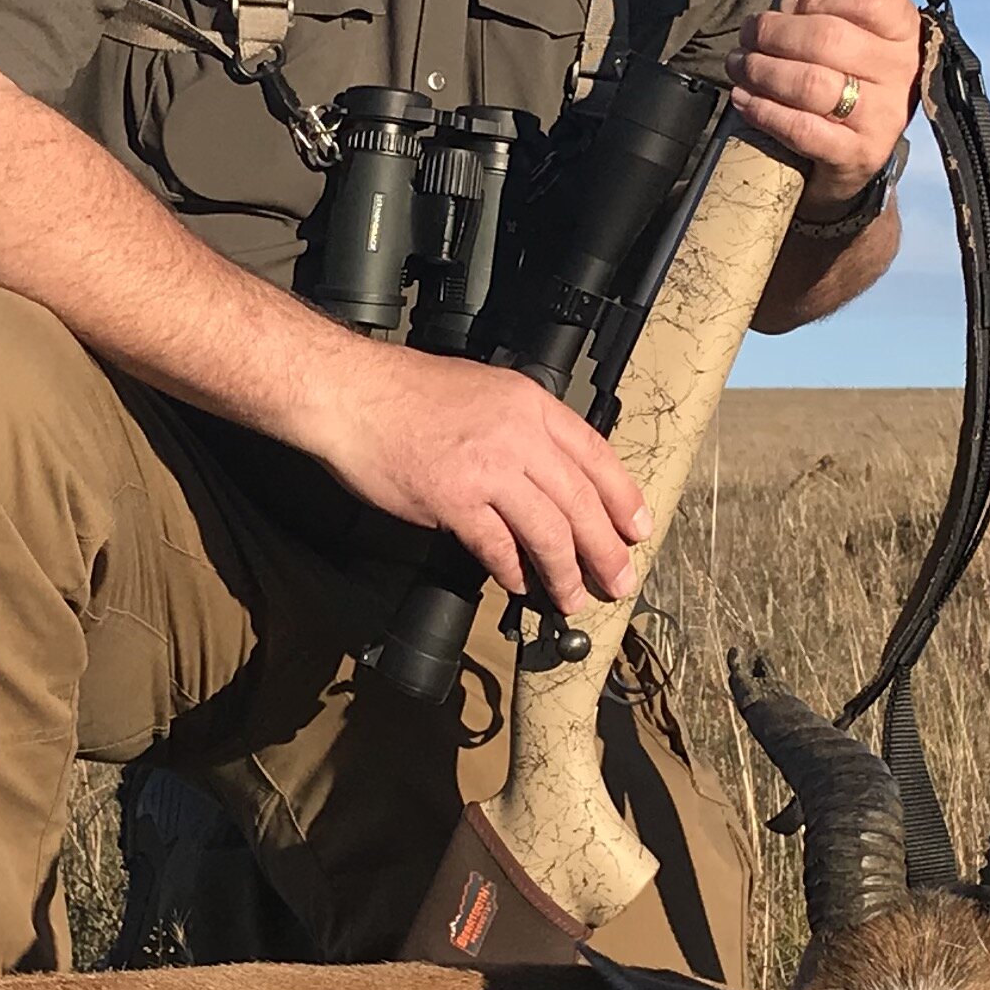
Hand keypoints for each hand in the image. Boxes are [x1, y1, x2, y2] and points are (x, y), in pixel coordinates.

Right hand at [292, 335, 646, 614]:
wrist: (351, 393)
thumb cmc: (406, 394)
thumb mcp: (484, 392)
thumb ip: (522, 430)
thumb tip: (551, 479)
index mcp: (530, 404)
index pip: (596, 455)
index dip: (623, 499)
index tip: (637, 529)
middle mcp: (517, 434)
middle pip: (580, 502)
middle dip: (605, 550)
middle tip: (617, 580)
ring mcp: (487, 467)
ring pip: (548, 531)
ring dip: (564, 572)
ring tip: (570, 598)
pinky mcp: (454, 498)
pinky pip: (498, 546)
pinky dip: (512, 570)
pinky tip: (518, 584)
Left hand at [726, 0, 920, 211]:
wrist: (852, 153)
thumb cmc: (842, 67)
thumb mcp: (837, 9)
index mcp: (903, 26)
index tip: (789, 1)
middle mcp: (901, 70)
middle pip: (828, 41)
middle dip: (774, 34)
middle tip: (748, 35)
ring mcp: (884, 116)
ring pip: (812, 84)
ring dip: (763, 71)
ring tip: (739, 65)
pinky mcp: (859, 155)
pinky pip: (805, 129)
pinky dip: (766, 111)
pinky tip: (746, 98)